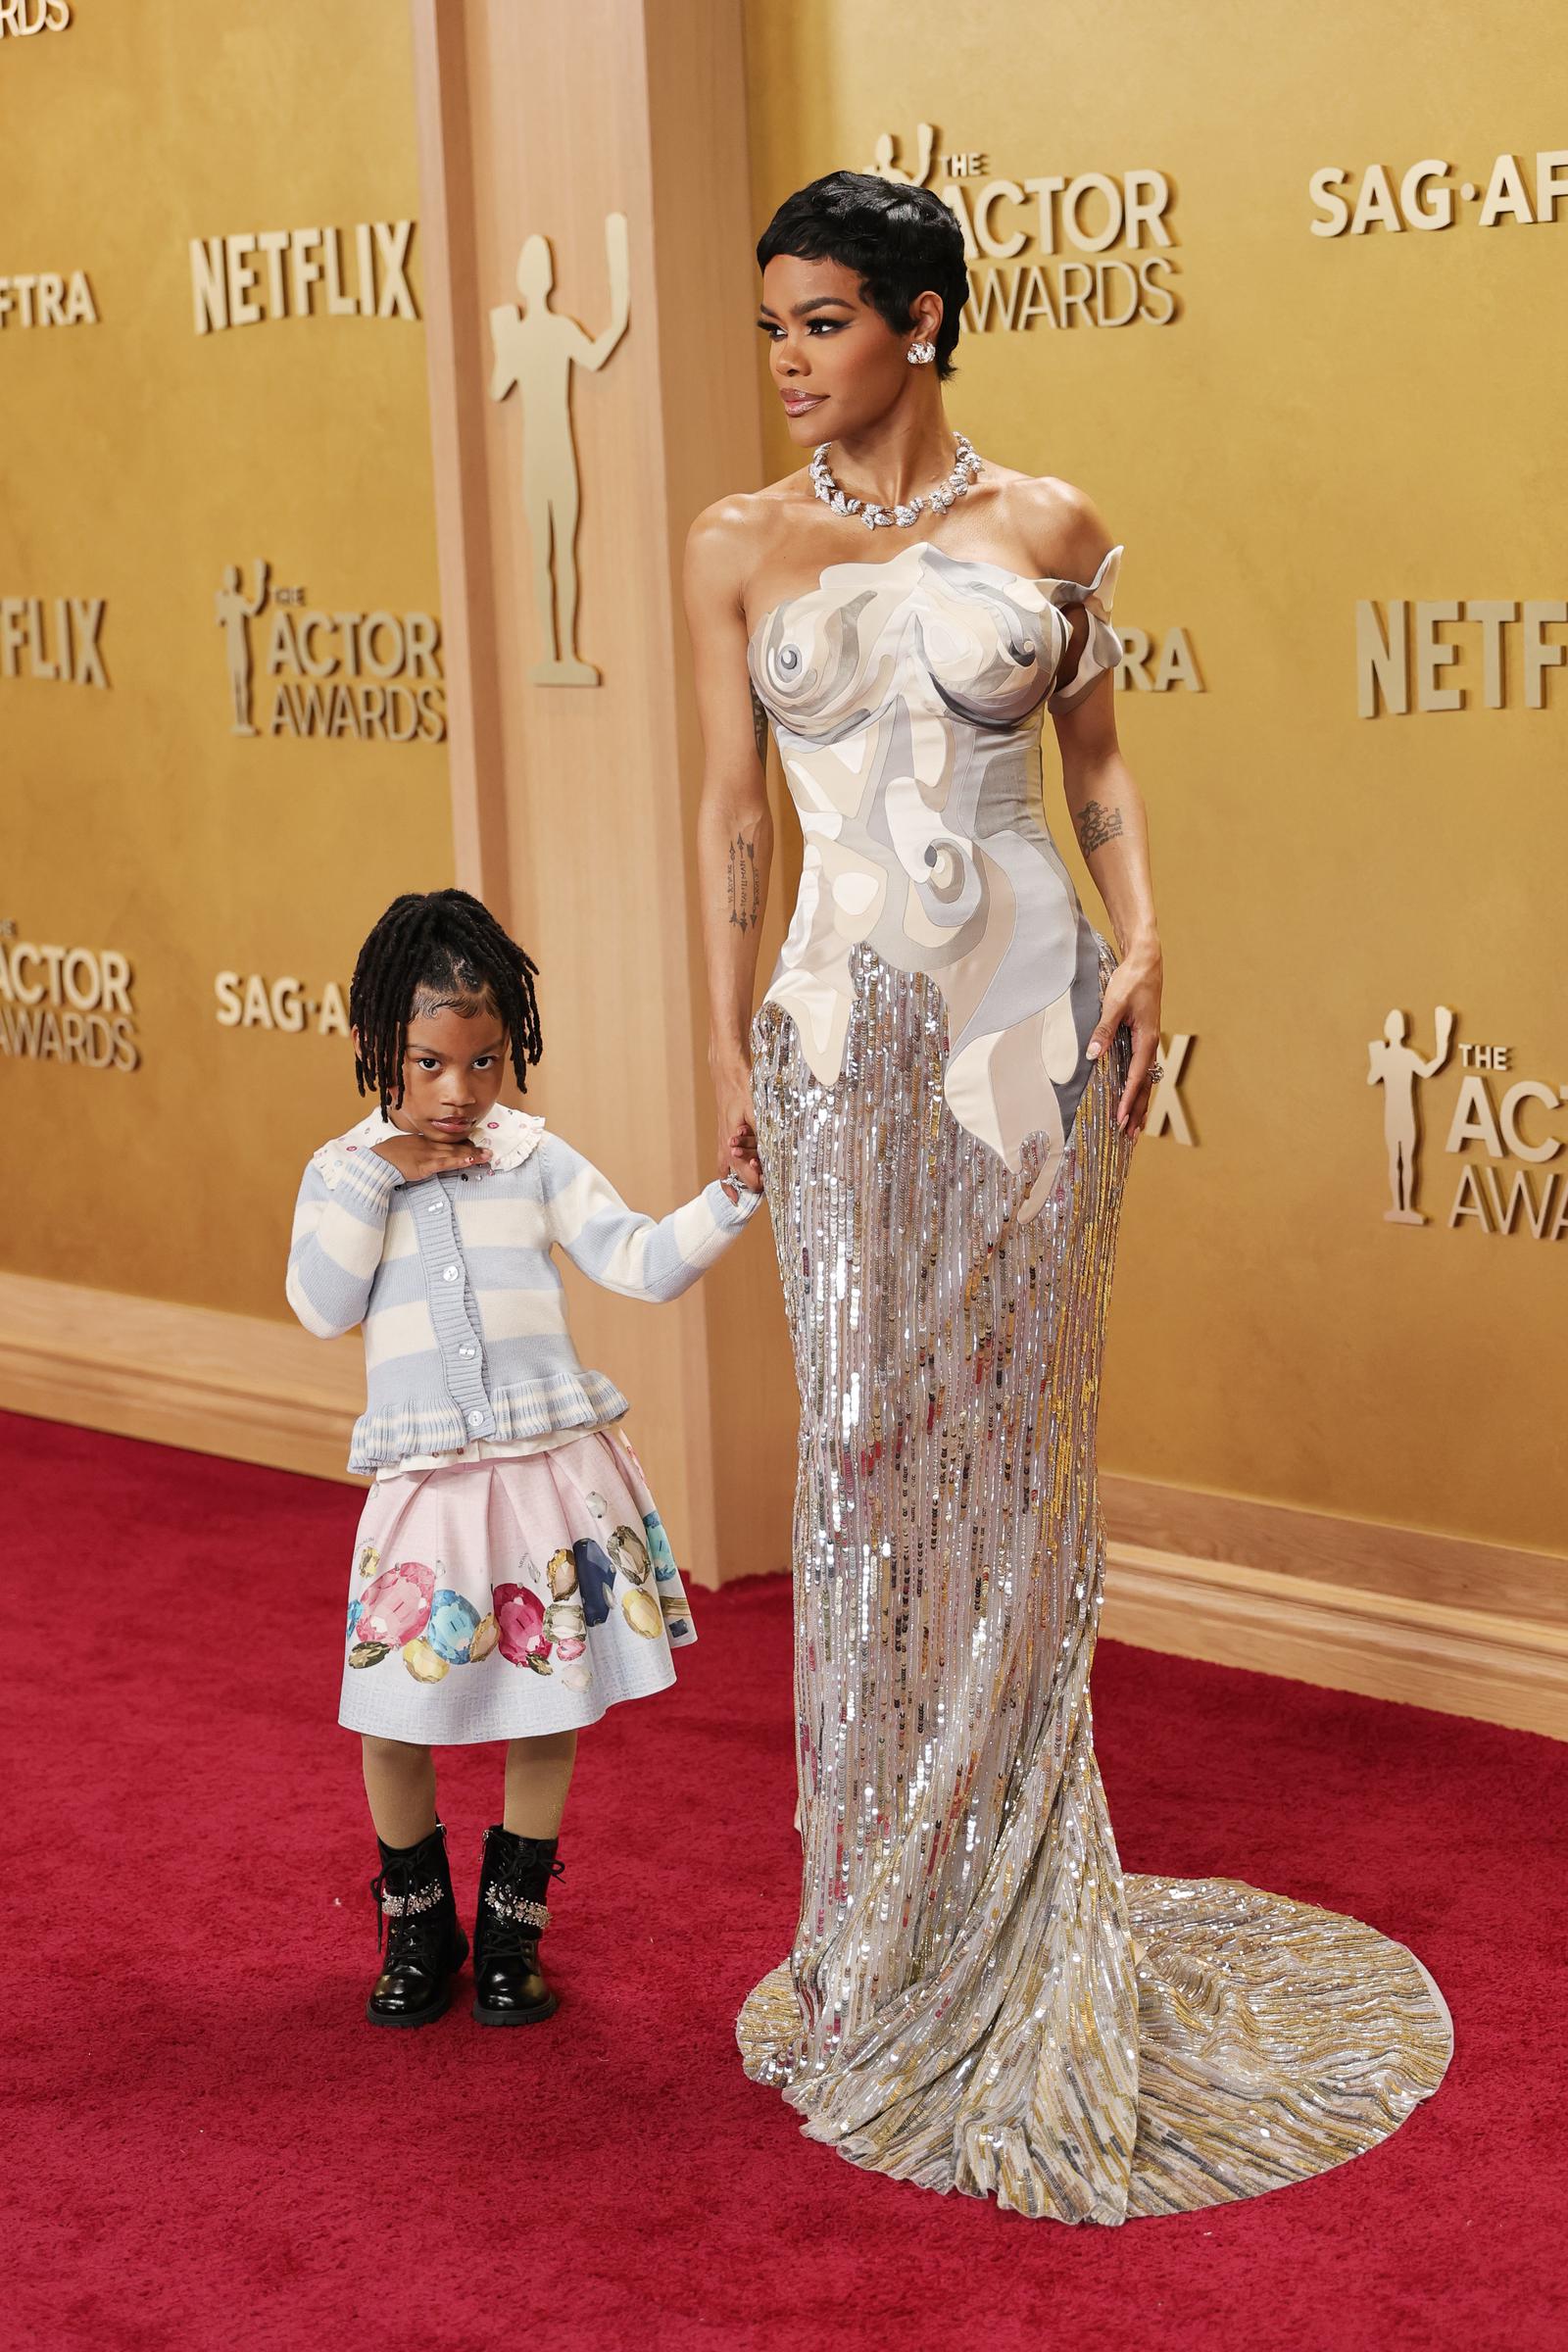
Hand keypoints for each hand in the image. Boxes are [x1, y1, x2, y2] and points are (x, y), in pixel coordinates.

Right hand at [372, 1134, 492, 1181]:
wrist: (377, 1162)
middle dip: (472, 1148)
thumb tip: (417, 1153)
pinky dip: (458, 1161)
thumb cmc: (385, 1157)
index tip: (474, 1144)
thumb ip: (412, 1150)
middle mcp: (428, 1145)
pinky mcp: (426, 1165)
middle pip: (454, 1146)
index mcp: (422, 1141)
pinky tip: (469, 1160)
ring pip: (454, 1153)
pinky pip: (445, 1163)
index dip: (461, 1143)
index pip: (445, 1142)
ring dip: (471, 1154)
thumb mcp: (401, 1148)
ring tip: (486, 1156)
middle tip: (488, 1150)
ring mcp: (428, 1155)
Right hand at [715, 1064, 763, 1192]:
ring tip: (760, 1184)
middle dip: (757, 1182)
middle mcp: (726, 1149)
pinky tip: (733, 1191)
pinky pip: (723, 1166)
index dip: (764, 1183)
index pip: (750, 1178)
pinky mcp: (723, 1139)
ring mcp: (722, 1144)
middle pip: (742, 1179)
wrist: (728, 1075)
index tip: (777, 1180)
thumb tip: (773, 1156)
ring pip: (730, 1175)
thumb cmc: (743, 1091)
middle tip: (773, 1179)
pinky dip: (728, 1179)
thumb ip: (763, 1138)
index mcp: (733, 1146)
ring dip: (745, 1179)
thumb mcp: (758, 1114)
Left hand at [1085, 941, 1162, 1139]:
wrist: (1146, 961)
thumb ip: (1104, 1029)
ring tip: (1134, 1127)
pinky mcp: (1143, 1038)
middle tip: (1129, 1136)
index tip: (1120, 1118)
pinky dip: (1138, 1087)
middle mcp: (1150, 1045)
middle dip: (1138, 1111)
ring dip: (1140, 1103)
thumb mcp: (1114, 1004)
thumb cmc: (1131, 981)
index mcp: (1146, 1039)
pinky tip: (1133, 1097)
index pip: (1136, 1077)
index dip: (1128, 1099)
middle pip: (1145, 1085)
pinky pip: (1142, 1069)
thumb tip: (1093, 1054)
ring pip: (1146, 1080)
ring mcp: (1147, 1043)